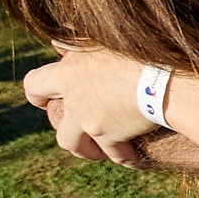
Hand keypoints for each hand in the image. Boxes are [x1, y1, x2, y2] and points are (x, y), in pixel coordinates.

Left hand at [23, 45, 157, 165]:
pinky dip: (124, 156)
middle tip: (78, 134)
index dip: (37, 94)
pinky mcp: (109, 136)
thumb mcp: (103, 40)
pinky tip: (134, 157)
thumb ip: (76, 42)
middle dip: (67, 133)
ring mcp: (88, 120)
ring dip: (88, 150)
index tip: (47, 99)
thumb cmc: (139, 52)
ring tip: (102, 151)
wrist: (164, 77)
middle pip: (57, 123)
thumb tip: (55, 42)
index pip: (34, 84)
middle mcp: (73, 99)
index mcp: (69, 72)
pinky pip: (115, 154)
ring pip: (76, 145)